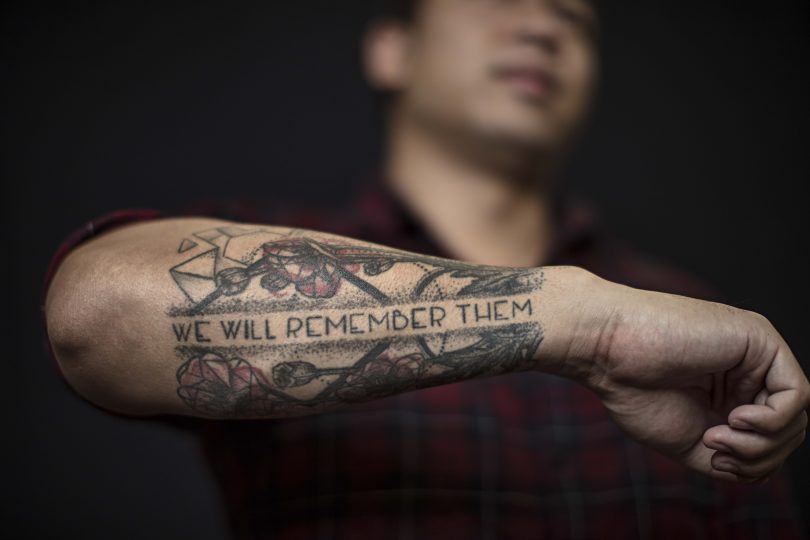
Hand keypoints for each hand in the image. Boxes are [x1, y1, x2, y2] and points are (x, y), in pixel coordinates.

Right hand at [580, 280, 808, 483]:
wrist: (607, 350)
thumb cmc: (633, 390)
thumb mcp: (691, 442)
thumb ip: (733, 459)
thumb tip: (766, 470)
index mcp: (728, 391)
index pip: (769, 438)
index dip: (752, 463)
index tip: (711, 457)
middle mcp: (746, 370)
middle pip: (788, 430)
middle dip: (759, 456)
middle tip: (715, 448)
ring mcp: (754, 353)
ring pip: (795, 417)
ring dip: (760, 443)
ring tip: (717, 436)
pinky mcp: (759, 338)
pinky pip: (796, 394)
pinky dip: (771, 421)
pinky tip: (735, 418)